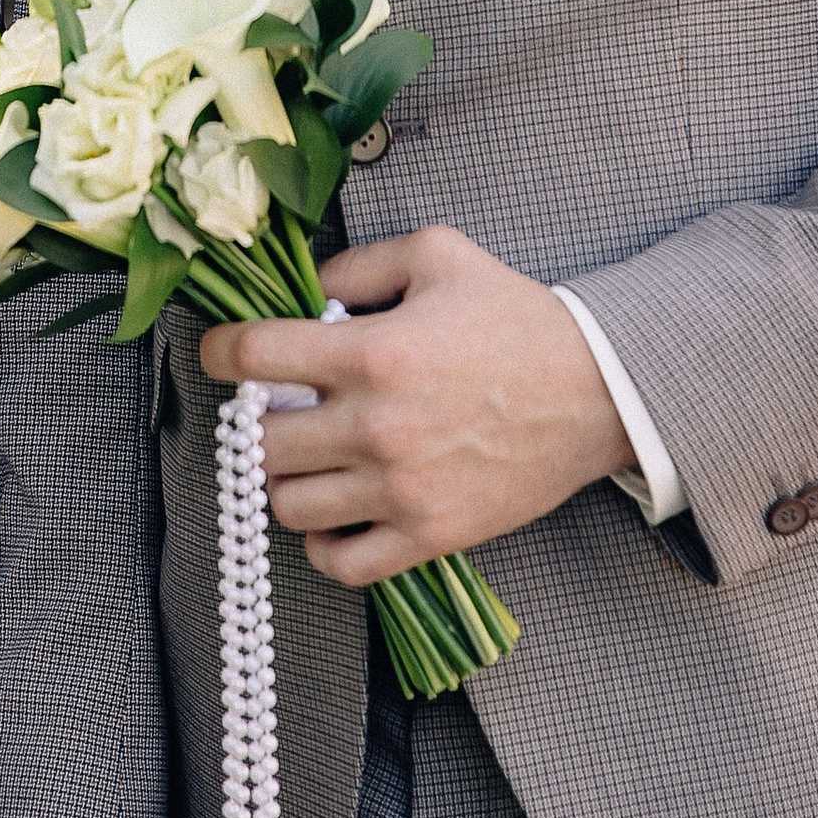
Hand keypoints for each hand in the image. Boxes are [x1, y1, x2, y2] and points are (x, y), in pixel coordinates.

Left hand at [199, 226, 634, 584]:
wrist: (597, 391)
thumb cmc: (516, 318)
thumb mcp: (438, 255)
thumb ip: (359, 266)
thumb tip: (305, 291)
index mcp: (371, 353)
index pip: (252, 358)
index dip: (220, 351)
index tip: (220, 353)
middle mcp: (376, 427)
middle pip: (260, 442)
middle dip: (258, 420)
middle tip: (280, 406)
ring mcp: (399, 490)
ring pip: (289, 504)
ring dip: (288, 477)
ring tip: (311, 455)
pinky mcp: (428, 534)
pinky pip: (341, 563)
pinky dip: (323, 543)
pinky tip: (336, 511)